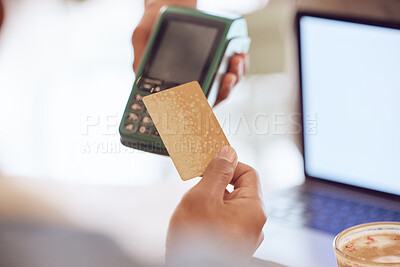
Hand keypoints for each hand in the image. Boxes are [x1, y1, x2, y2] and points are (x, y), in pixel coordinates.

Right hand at [132, 0, 247, 105]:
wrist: (169, 0)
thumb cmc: (152, 19)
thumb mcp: (141, 35)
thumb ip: (140, 56)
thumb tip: (139, 80)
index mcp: (170, 82)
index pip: (184, 103)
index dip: (198, 108)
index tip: (208, 102)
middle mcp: (189, 79)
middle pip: (210, 97)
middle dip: (224, 90)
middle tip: (228, 78)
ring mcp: (204, 71)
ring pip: (224, 85)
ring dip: (234, 77)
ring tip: (236, 62)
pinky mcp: (216, 59)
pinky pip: (231, 68)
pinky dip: (239, 65)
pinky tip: (240, 56)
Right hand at [166, 146, 266, 265]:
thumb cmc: (196, 243)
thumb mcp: (202, 197)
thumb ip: (217, 172)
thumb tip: (228, 153)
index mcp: (253, 210)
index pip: (248, 173)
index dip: (227, 165)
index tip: (208, 165)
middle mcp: (253, 224)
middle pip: (237, 190)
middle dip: (215, 186)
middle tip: (196, 190)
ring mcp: (243, 237)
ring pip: (227, 206)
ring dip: (210, 203)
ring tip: (193, 213)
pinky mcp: (232, 245)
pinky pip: (224, 222)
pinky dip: (210, 217)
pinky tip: (195, 225)